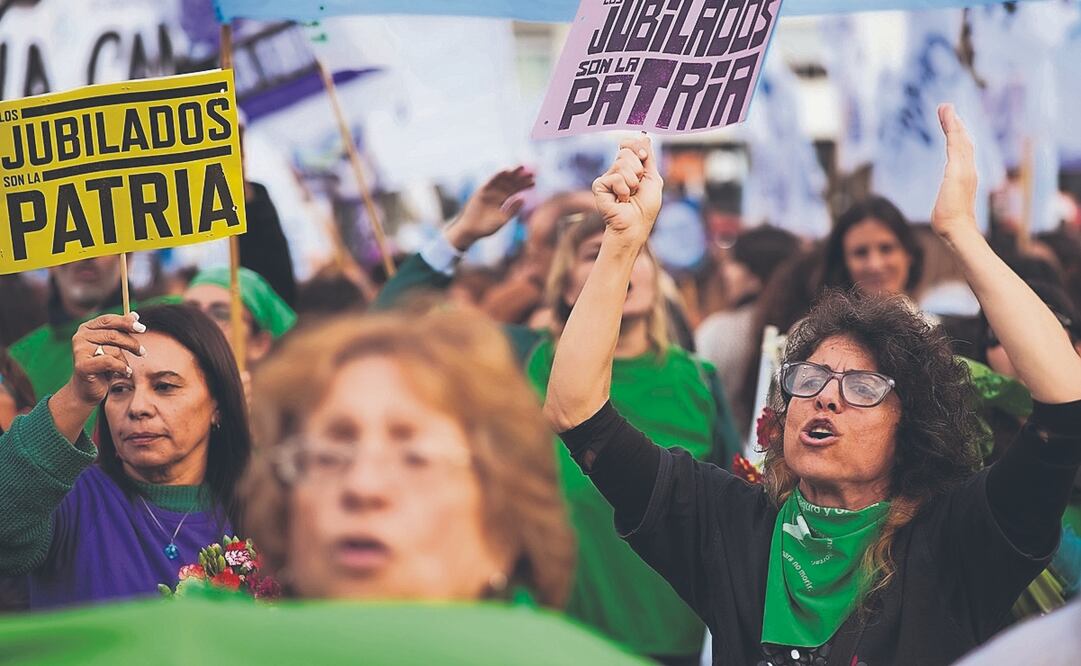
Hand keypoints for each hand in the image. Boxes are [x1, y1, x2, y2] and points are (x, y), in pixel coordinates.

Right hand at [67, 312, 145, 405]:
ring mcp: (79, 350)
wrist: (86, 390)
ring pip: (114, 349)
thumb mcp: (113, 346)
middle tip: (143, 353)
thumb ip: (121, 330)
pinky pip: (110, 362)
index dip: (126, 322)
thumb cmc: (102, 366)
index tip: (142, 328)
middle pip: (114, 334)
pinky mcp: (82, 365)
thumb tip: (135, 314)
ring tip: (125, 368)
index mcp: (87, 328)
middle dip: (132, 344)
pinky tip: (126, 373)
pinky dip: (122, 368)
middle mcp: (80, 336)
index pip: (109, 320)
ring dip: (125, 360)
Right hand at [445, 166, 534, 250]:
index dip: (524, 185)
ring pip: (502, 180)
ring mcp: (489, 191)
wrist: (471, 230)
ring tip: (521, 168)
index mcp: (502, 200)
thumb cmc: (486, 227)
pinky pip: (490, 182)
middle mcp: (496, 194)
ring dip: (511, 174)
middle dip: (520, 177)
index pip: (515, 190)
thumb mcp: (503, 219)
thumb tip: (523, 199)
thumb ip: (512, 210)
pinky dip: (497, 176)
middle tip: (531, 173)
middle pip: (510, 183)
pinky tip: (505, 171)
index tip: (534, 182)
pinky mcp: (481, 191)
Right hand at [592, 135, 662, 248]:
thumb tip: (645, 136)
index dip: (637, 148)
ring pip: (622, 163)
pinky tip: (621, 201)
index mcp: (628, 167)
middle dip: (638, 169)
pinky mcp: (599, 186)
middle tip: (637, 187)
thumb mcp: (652, 178)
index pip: (629, 144)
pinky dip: (623, 190)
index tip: (644, 158)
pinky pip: (616, 177)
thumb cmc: (645, 207)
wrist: (634, 226)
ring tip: (629, 196)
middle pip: (626, 152)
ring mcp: (607, 177)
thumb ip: (648, 157)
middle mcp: (616, 170)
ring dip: (632, 182)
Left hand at [932, 104, 979, 243]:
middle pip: (962, 140)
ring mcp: (964, 170)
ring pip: (959, 139)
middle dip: (955, 123)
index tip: (952, 122)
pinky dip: (952, 131)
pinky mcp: (957, 171)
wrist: (957, 230)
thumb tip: (943, 204)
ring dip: (952, 122)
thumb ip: (947, 197)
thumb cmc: (951, 222)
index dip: (957, 135)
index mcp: (965, 176)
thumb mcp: (947, 203)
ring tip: (945, 107)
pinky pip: (955, 145)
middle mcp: (968, 169)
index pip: (962, 151)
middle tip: (946, 106)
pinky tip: (948, 119)